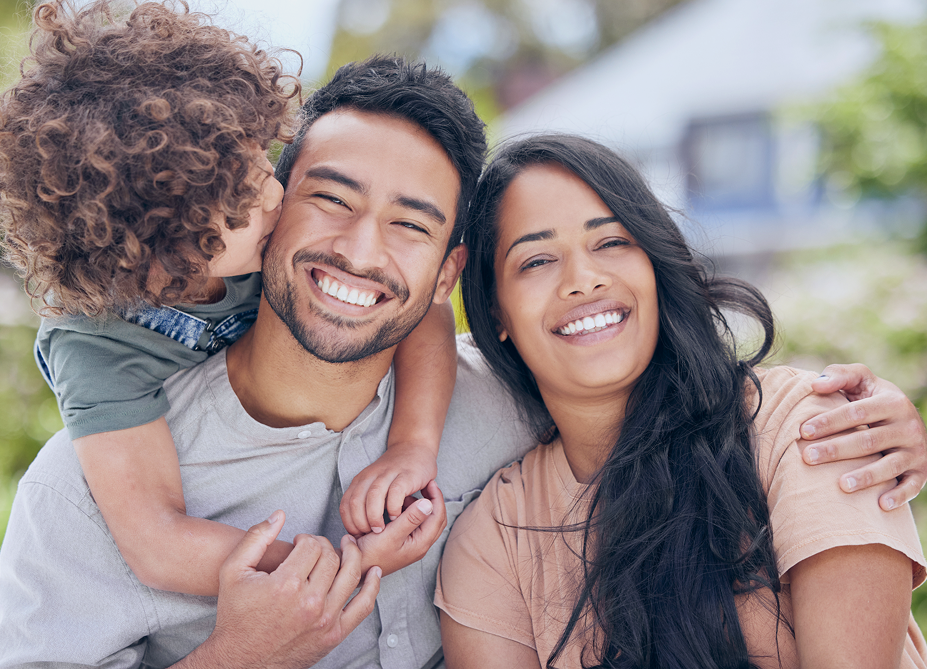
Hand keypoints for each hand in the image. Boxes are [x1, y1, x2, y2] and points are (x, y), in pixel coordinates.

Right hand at [192, 511, 380, 668]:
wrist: (241, 660)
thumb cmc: (235, 615)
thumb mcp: (233, 571)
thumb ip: (256, 538)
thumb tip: (279, 515)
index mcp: (286, 584)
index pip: (312, 546)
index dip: (306, 538)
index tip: (300, 543)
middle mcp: (309, 602)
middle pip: (331, 557)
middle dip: (325, 545)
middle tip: (317, 547)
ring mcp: (325, 619)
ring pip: (350, 575)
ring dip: (352, 555)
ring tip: (347, 546)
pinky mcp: (334, 634)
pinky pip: (363, 606)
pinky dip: (372, 586)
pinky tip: (373, 572)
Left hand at [340, 442, 437, 535]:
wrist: (415, 448)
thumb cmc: (395, 474)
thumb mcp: (374, 485)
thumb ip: (365, 502)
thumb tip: (358, 530)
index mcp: (360, 480)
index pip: (345, 505)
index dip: (350, 523)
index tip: (360, 534)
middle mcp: (371, 476)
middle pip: (355, 502)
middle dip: (360, 523)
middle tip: (370, 534)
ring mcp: (388, 474)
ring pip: (373, 497)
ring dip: (374, 517)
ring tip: (381, 529)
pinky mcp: (406, 476)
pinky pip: (395, 493)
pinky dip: (393, 508)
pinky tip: (396, 517)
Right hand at [356, 480, 446, 576]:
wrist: (356, 567)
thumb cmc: (370, 554)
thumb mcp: (390, 535)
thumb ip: (410, 519)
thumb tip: (429, 503)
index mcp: (420, 543)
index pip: (438, 517)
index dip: (437, 498)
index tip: (431, 483)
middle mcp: (419, 544)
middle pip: (435, 518)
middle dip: (433, 500)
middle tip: (426, 486)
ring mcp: (411, 543)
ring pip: (424, 520)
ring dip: (420, 506)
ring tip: (408, 495)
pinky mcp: (403, 541)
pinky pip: (413, 522)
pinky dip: (410, 511)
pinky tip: (399, 505)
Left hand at [798, 363, 926, 510]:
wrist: (907, 419)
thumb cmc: (873, 398)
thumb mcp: (862, 380)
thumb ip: (840, 375)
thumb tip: (815, 384)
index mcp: (892, 402)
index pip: (856, 412)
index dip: (829, 421)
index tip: (803, 431)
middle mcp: (908, 427)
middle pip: (868, 441)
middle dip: (836, 450)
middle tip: (808, 458)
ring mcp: (917, 451)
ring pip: (889, 466)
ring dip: (865, 477)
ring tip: (840, 485)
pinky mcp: (922, 471)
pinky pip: (912, 486)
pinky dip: (899, 496)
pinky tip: (880, 505)